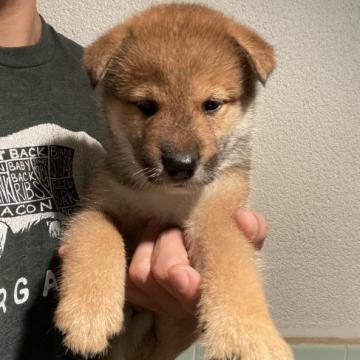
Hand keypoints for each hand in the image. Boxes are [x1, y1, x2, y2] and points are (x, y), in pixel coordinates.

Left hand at [125, 209, 266, 357]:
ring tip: (166, 228)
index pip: (195, 298)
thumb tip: (243, 218)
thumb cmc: (220, 253)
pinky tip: (153, 240)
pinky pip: (128, 273)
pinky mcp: (139, 294)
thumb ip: (250, 231)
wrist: (198, 262)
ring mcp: (158, 302)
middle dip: (170, 242)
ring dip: (153, 242)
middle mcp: (183, 305)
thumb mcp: (242, 242)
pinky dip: (140, 250)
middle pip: (163, 274)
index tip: (180, 273)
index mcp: (211, 295)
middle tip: (177, 226)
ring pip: (142, 272)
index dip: (185, 287)